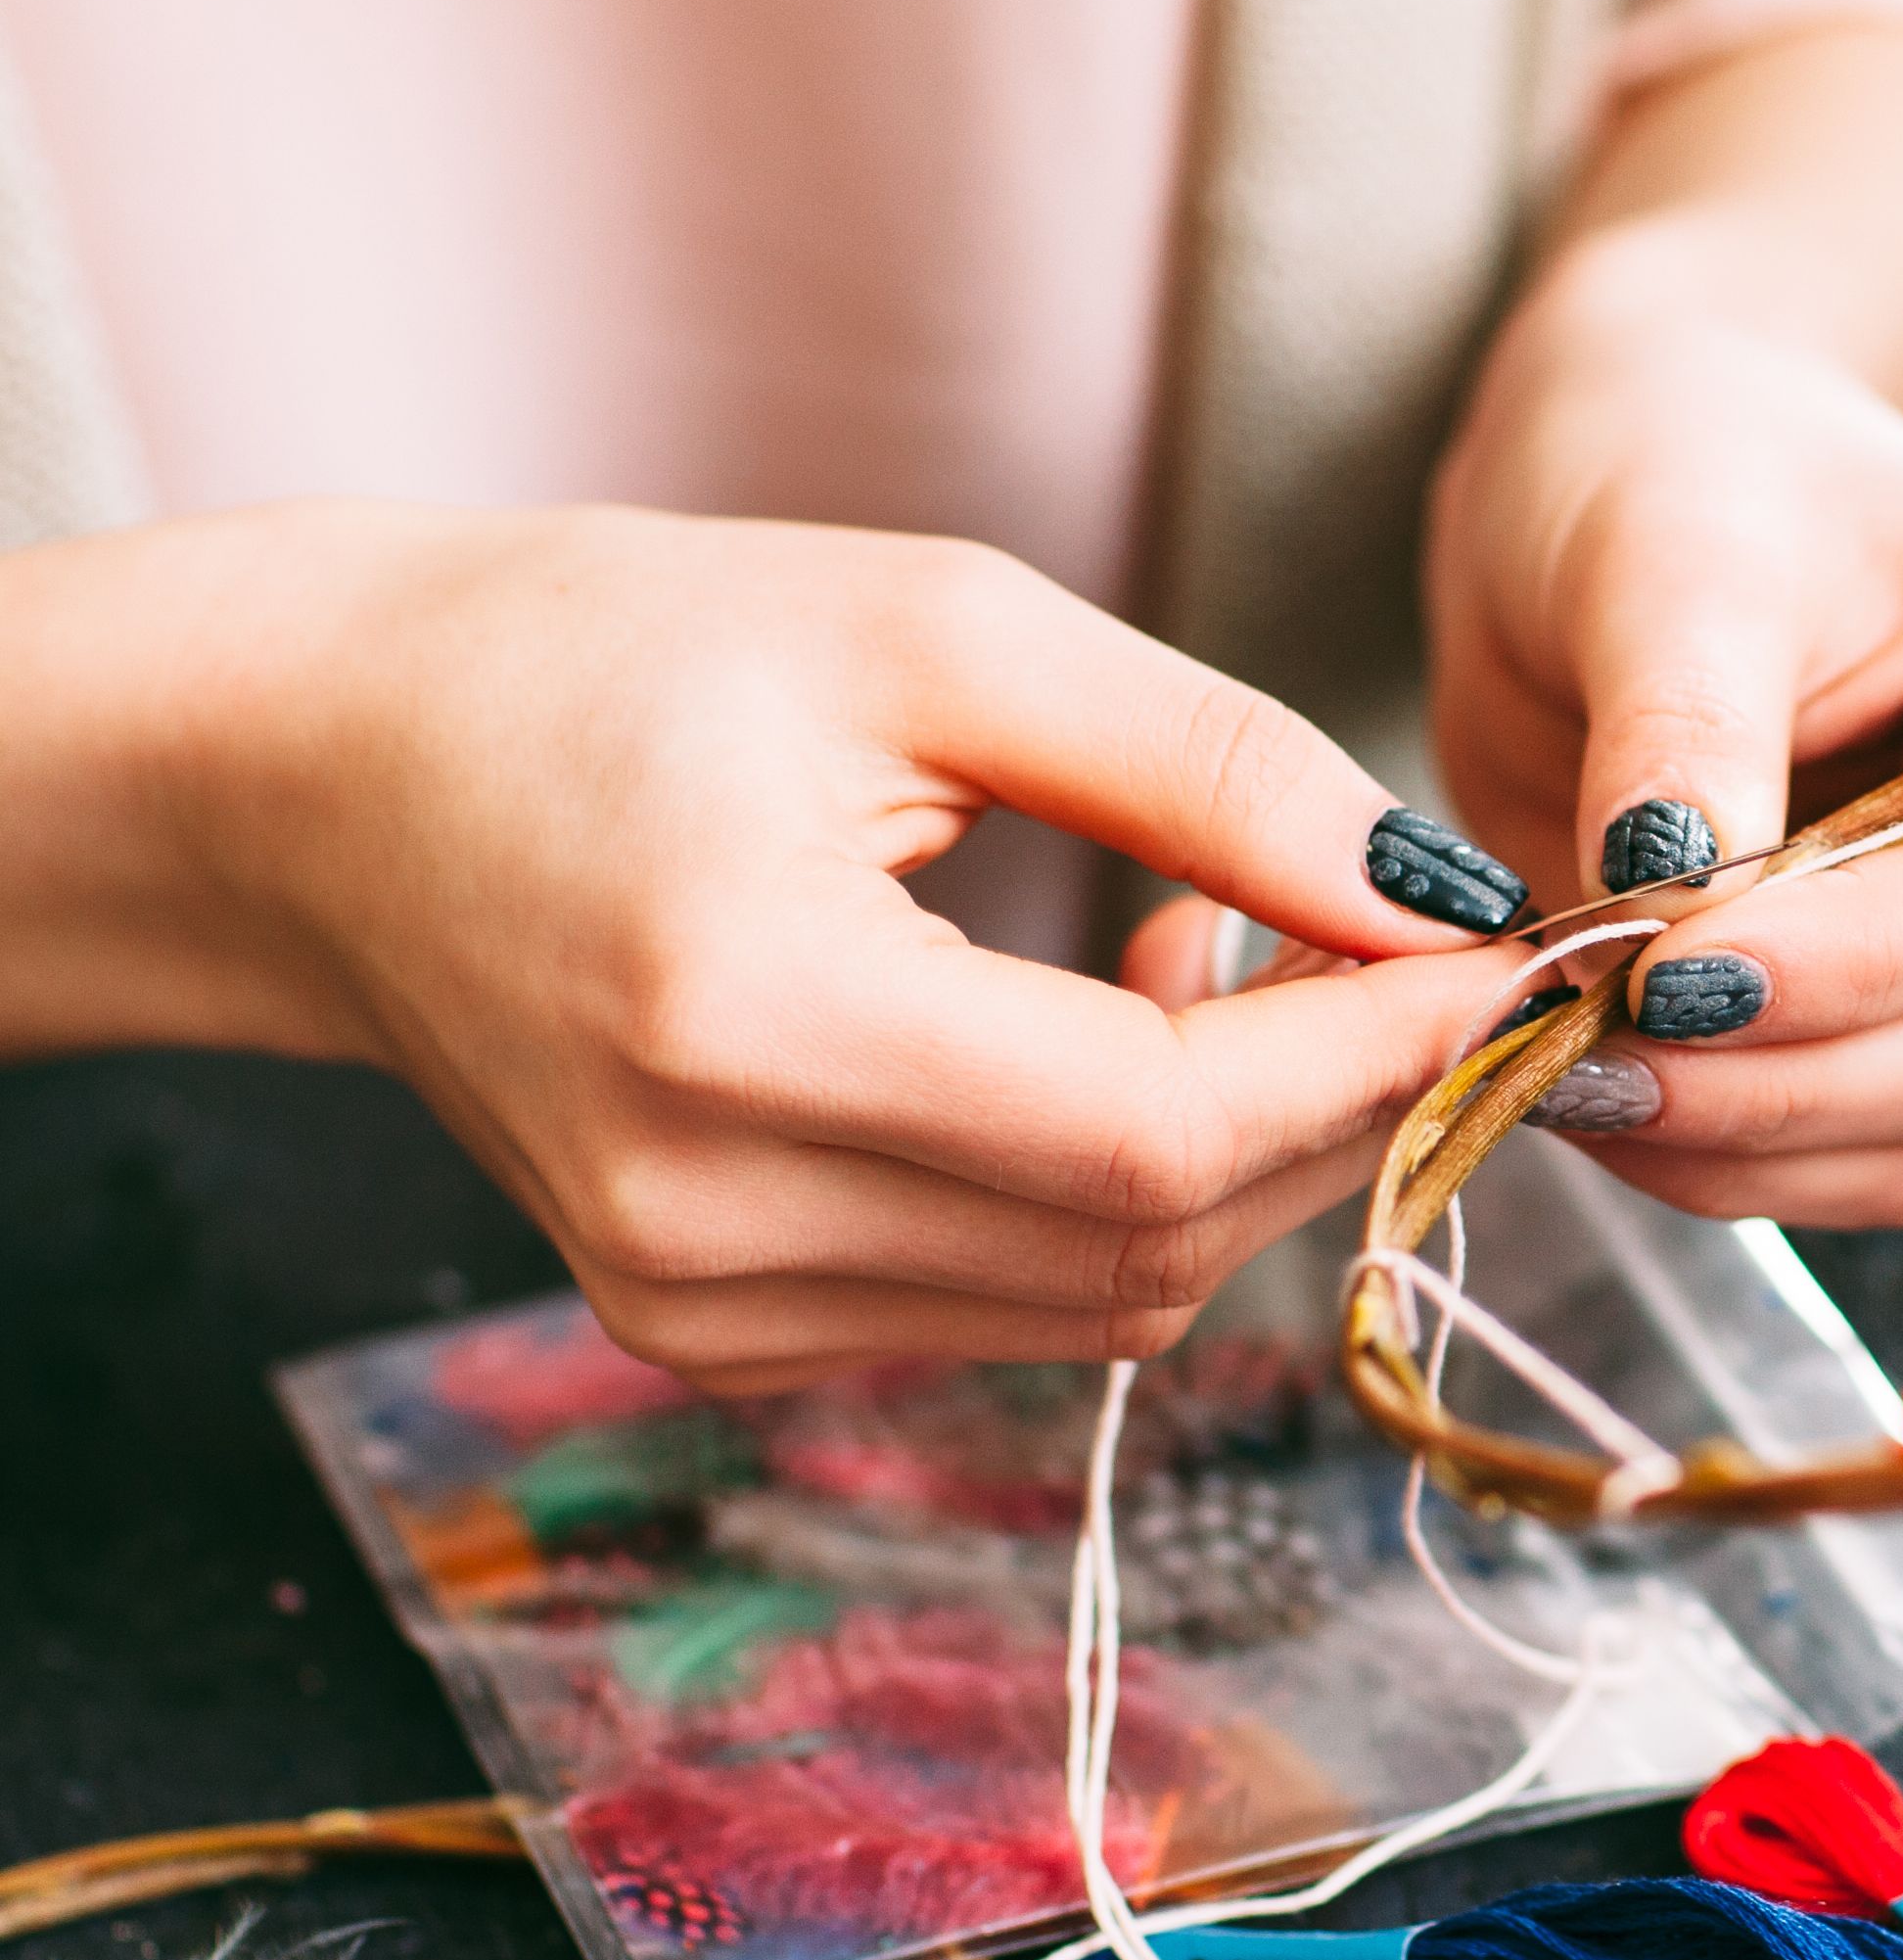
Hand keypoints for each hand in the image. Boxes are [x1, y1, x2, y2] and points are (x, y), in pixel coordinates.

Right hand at [40, 502, 1533, 1388]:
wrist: (326, 779)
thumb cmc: (608, 653)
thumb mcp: (929, 629)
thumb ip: (1207, 766)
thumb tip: (1441, 889)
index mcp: (741, 1015)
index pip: (1162, 1127)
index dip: (1378, 1052)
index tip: (1520, 955)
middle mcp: (705, 1214)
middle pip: (1162, 1236)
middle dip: (1348, 1101)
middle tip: (1434, 950)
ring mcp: (696, 1305)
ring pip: (1115, 1293)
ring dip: (1253, 1151)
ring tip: (1242, 953)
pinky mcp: (710, 1330)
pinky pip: (1022, 1302)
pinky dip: (1131, 1191)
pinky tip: (1115, 1038)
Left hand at [1417, 268, 1902, 1226]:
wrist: (1638, 487)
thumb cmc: (1682, 467)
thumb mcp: (1672, 558)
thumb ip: (1684, 730)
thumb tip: (1661, 903)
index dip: (1854, 960)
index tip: (1661, 981)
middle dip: (1777, 1069)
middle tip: (1564, 1048)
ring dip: (1741, 1138)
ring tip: (1555, 1071)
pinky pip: (1870, 1162)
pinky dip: (1732, 1159)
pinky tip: (1598, 1095)